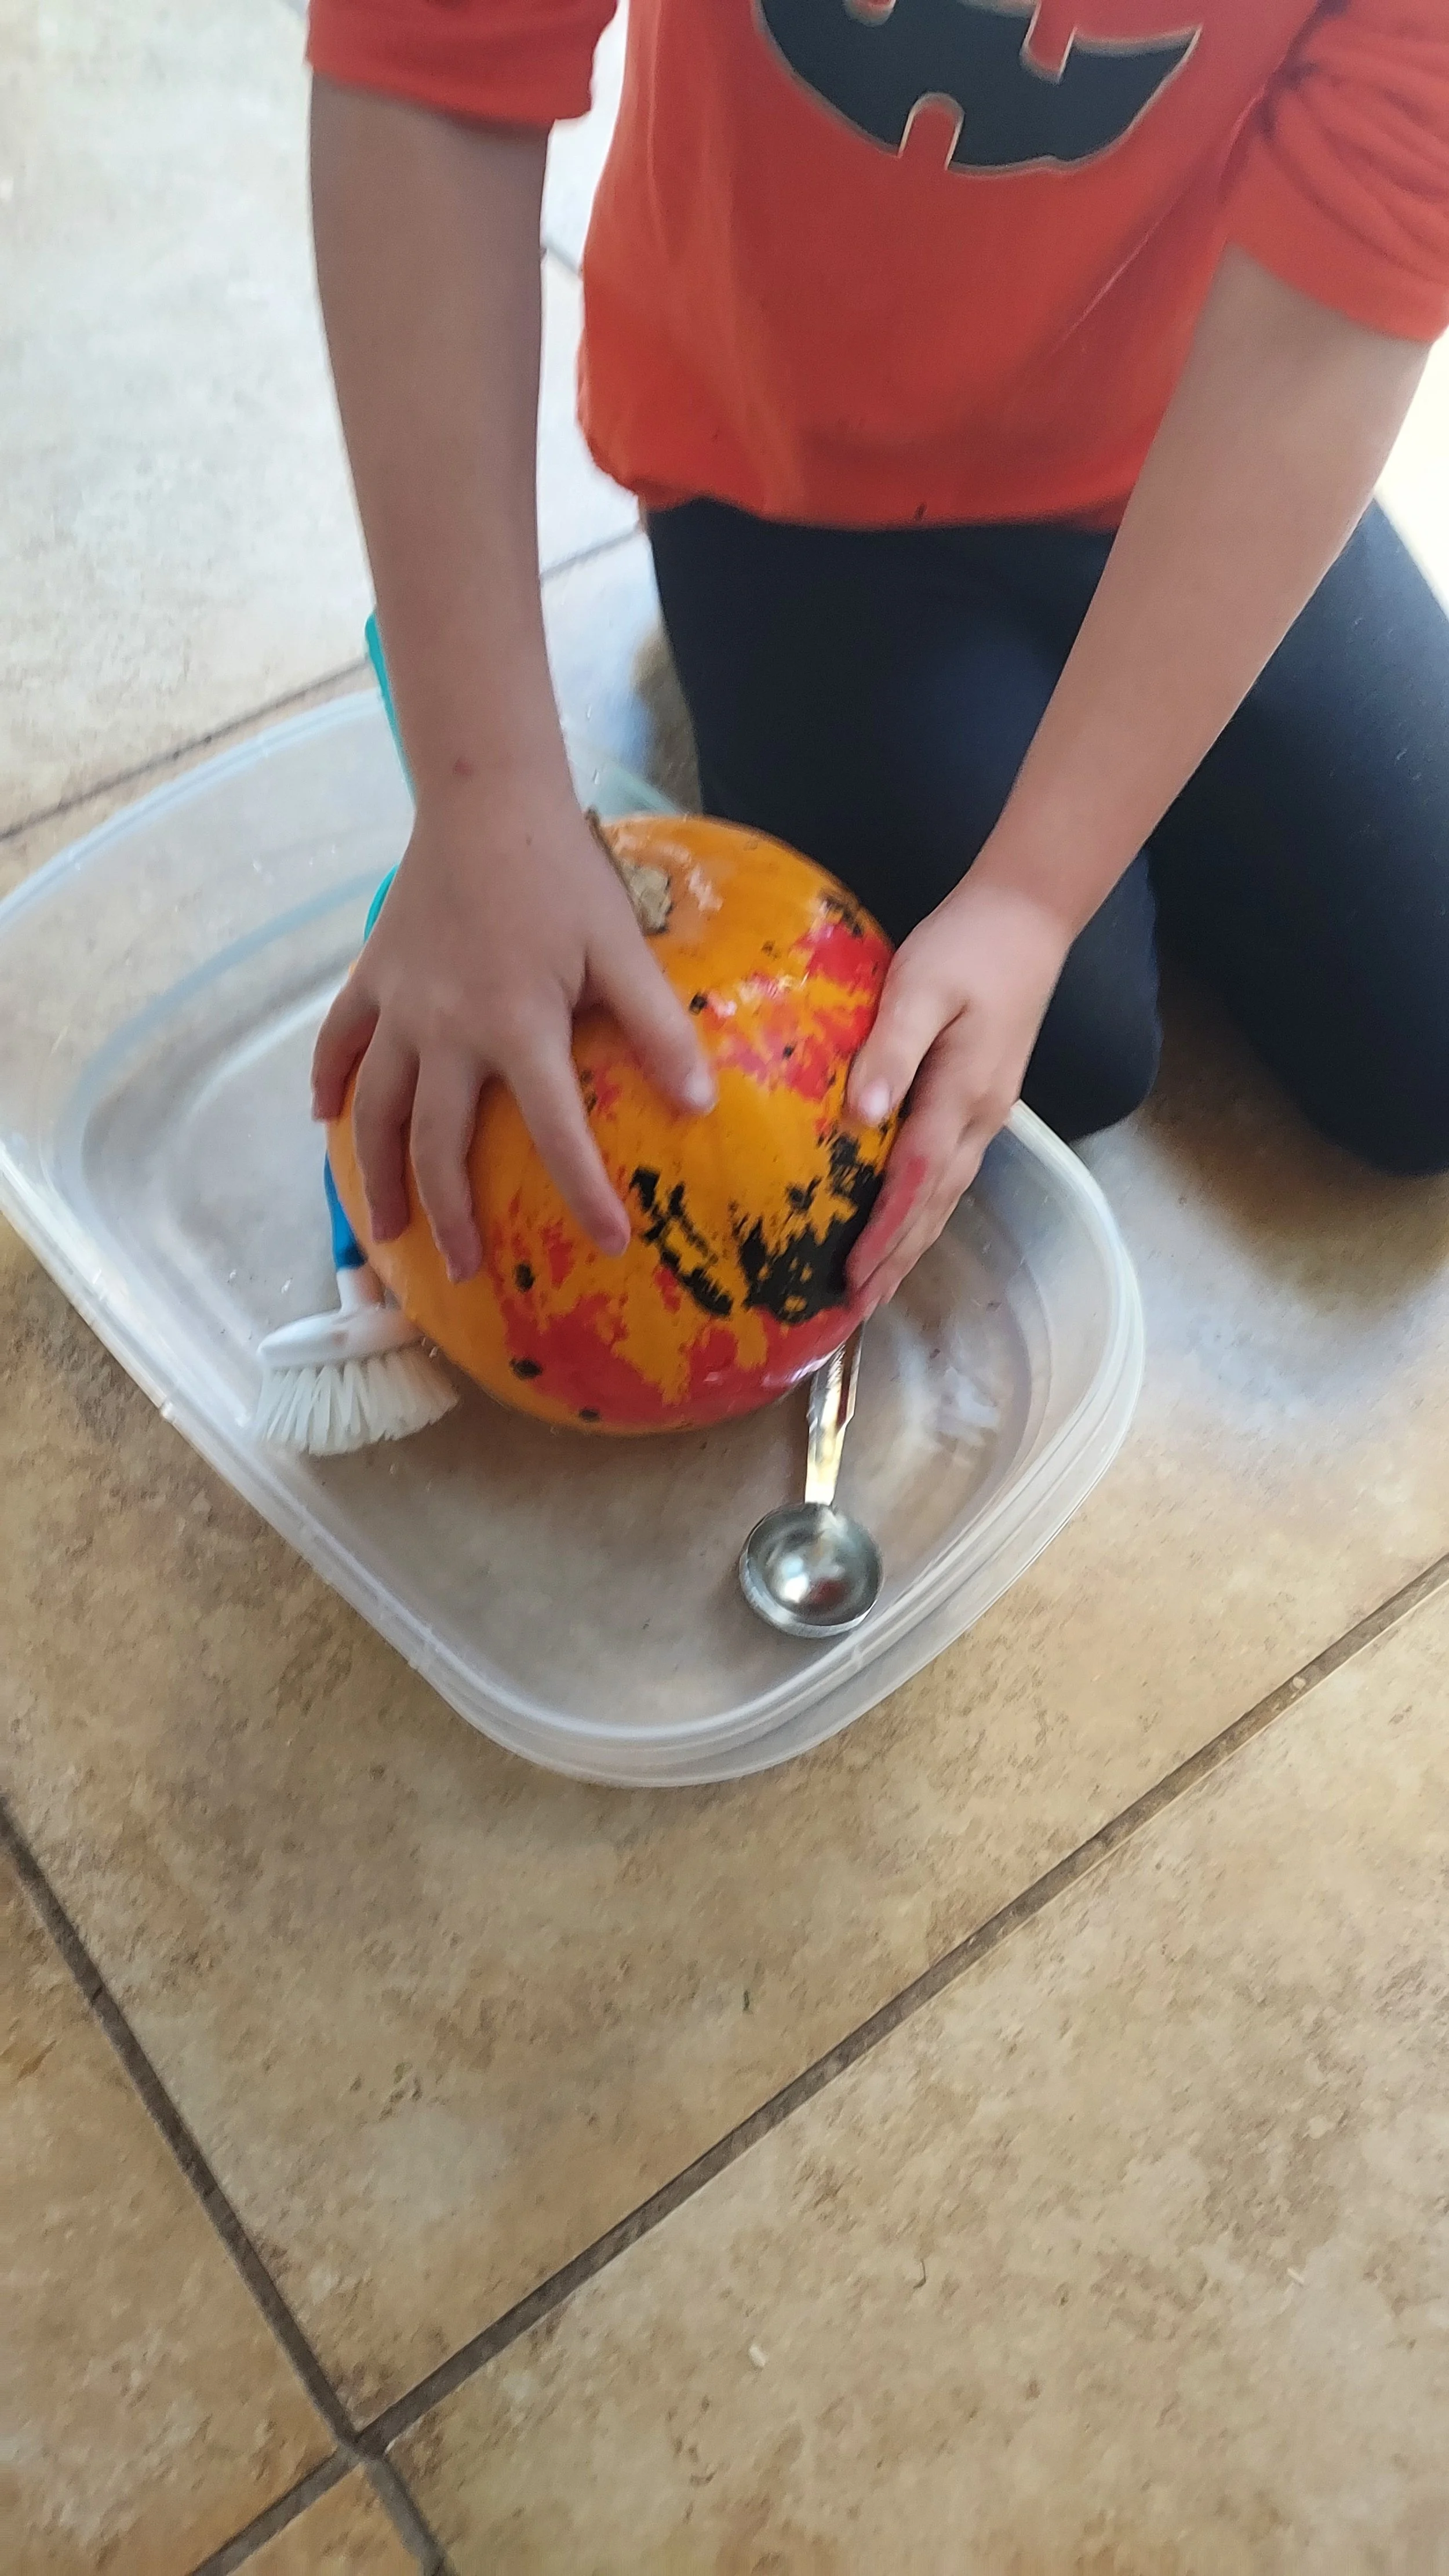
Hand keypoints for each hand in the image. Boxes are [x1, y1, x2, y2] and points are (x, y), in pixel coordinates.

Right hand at [311, 777, 715, 1280]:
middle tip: (463, 1269)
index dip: (583, 1194)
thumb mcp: (623, 947)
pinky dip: (329, 1081)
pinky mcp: (372, 976)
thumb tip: (700, 1104)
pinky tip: (322, 1119)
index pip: (554, 1133)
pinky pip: (339, 1041)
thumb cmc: (562, 872)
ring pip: (377, 1110)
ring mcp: (400, 1007)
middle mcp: (447, 1030)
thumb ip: (657, 1027)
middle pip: (438, 1145)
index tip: (609, 1243)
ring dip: (377, 1175)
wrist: (485, 796)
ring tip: (384, 1229)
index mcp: (517, 1027)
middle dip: (449, 1215)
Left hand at [844, 873, 1070, 1310]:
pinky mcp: (981, 1099)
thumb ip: (890, 1051)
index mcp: (963, 1094)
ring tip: (876, 1289)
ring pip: (944, 1195)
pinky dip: (922, 1209)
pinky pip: (947, 1172)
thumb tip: (860, 1117)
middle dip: (896, 1261)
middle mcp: (980, 1117)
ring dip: (910, 1244)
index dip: (884, 1234)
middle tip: (855, 1312)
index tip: (853, 1279)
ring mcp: (986, 1112)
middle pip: (933, 1205)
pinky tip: (902, 1223)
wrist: (1026, 917)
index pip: (915, 1180)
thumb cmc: (967, 945)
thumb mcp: (920, 986)